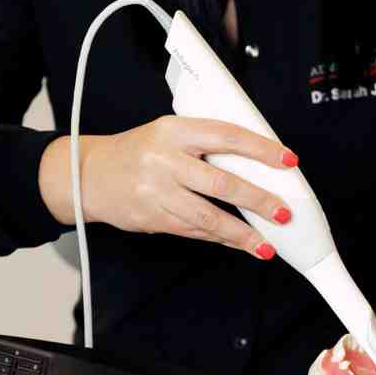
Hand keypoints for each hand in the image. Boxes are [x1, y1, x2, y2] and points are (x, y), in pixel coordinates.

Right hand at [42, 116, 295, 257]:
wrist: (88, 175)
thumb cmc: (138, 152)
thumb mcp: (167, 133)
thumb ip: (204, 144)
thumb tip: (255, 163)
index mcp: (173, 130)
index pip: (226, 136)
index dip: (260, 149)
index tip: (287, 160)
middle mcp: (165, 160)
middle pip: (221, 182)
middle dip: (257, 200)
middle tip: (283, 211)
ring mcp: (157, 192)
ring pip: (208, 216)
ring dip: (242, 233)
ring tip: (266, 244)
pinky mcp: (152, 218)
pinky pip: (194, 230)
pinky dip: (220, 238)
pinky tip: (240, 243)